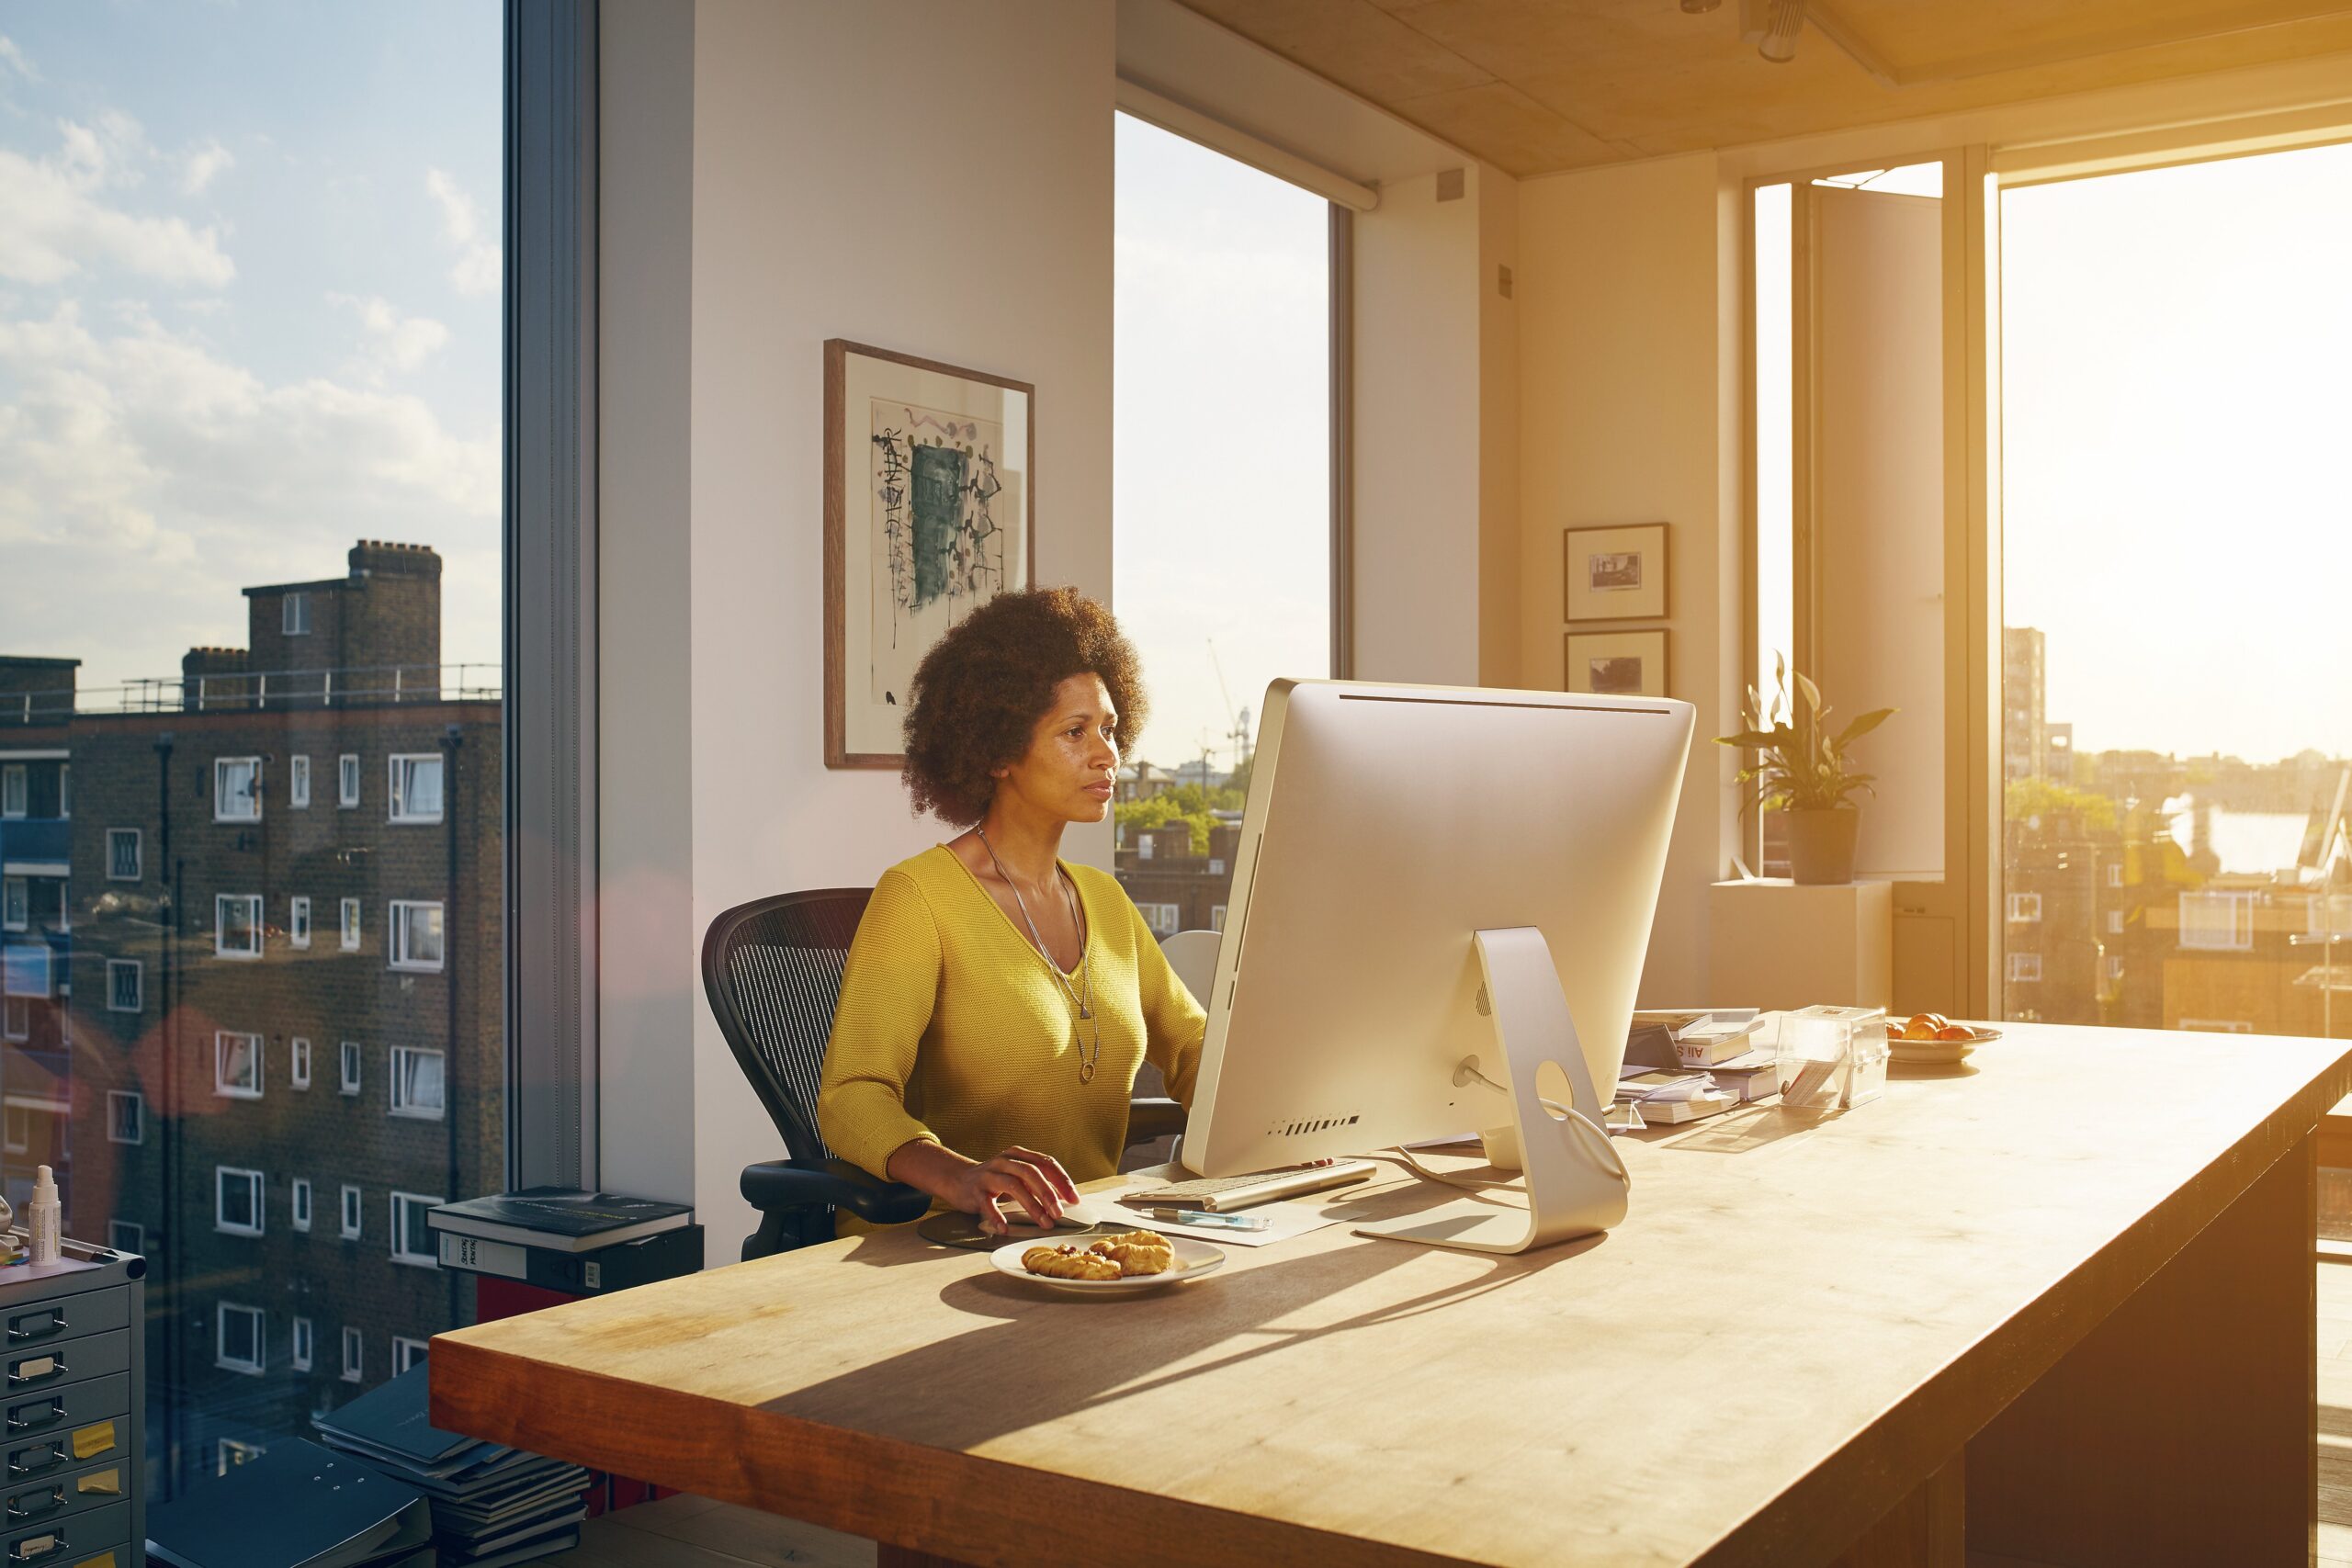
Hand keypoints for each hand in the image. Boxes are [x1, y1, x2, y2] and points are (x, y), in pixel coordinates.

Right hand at [953, 1146, 1078, 1234]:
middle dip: (1048, 1193)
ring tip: (1044, 1223)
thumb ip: (1037, 1183)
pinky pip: (987, 1203)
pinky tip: (1005, 1228)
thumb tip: (1065, 1198)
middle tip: (1059, 1213)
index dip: (1062, 1181)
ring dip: (1032, 1205)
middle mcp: (1005, 1160)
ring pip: (1013, 1186)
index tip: (1074, 1199)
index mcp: (1019, 1154)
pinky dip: (997, 1216)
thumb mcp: (1017, 1175)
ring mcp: (989, 1174)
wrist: (958, 1179)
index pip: (1046, 1163)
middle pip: (1031, 1172)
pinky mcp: (975, 1190)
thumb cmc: (995, 1180)